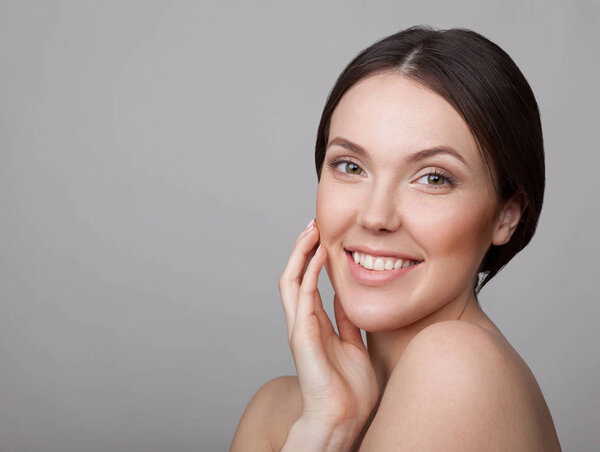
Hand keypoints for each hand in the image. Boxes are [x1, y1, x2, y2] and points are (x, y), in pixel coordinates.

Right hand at [278, 219, 377, 448]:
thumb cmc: (350, 388)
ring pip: (292, 280)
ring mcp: (300, 327)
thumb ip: (344, 322)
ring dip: (300, 253)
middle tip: (313, 224)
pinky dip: (309, 272)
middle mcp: (303, 322)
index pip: (309, 282)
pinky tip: (319, 254)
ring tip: (310, 230)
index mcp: (315, 323)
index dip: (313, 258)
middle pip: (296, 275)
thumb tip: (344, 300)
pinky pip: (302, 296)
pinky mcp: (301, 334)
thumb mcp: (353, 344)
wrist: (344, 418)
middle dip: (302, 249)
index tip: (323, 236)